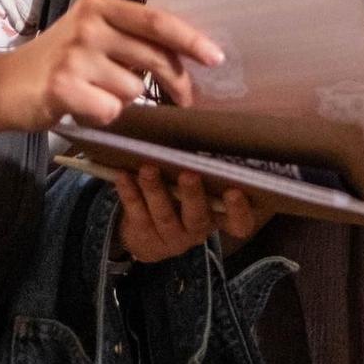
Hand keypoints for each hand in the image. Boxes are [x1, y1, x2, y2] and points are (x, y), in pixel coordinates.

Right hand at [0, 0, 225, 129]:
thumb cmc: (59, 61)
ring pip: (134, 90)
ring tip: (96, 93)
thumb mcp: (93, 36)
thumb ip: (131, 39)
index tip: (216, 58)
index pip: (156, 21)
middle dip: (177, 83)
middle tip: (185, 98)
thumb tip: (186, 55)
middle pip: (154, 57)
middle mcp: (88, 26)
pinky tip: (83, 108)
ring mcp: (74, 56)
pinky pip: (111, 111)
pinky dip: (103, 116)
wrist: (4, 85)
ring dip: (124, 100)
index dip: (190, 39)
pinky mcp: (63, 87)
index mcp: (100, 7)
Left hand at [112, 165, 262, 262]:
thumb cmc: (184, 198)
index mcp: (219, 218)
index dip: (239, 211)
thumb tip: (201, 125)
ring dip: (156, 191)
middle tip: (188, 174)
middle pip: (197, 217)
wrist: (151, 236)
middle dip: (192, 195)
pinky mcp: (145, 237)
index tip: (234, 191)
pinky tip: (124, 176)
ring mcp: (171, 238)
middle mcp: (198, 231)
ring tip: (148, 169)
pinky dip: (130, 194)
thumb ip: (207, 168)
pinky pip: (137, 215)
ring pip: (164, 216)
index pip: (240, 223)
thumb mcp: (201, 188)